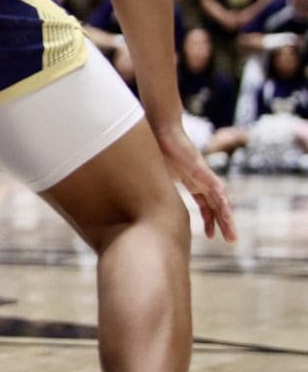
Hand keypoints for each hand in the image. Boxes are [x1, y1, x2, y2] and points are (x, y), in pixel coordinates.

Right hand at [155, 122, 234, 241]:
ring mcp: (203, 175)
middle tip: (231, 241)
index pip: (206, 205)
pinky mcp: (200, 169)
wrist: (160, 129)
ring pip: (220, 200)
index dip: (209, 220)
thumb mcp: (157, 175)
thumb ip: (158, 187)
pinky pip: (214, 186)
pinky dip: (220, 199)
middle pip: (217, 206)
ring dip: (226, 217)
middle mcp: (202, 181)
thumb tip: (140, 200)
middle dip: (224, 224)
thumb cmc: (157, 148)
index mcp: (193, 183)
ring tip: (231, 234)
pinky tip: (226, 211)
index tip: (210, 236)